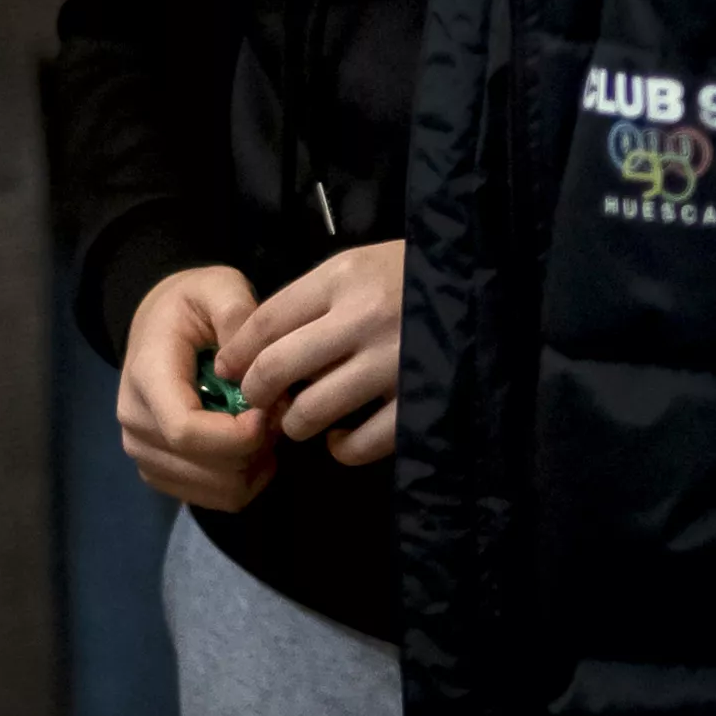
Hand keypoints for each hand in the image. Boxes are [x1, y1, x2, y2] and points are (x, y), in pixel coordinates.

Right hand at [119, 265, 280, 509]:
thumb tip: (250, 365)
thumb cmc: (192, 306)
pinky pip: (216, 499)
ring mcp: (143, 452)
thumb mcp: (219, 287)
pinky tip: (251, 446)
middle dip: (255, 448)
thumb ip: (237, 313)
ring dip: (253, 466)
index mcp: (147, 377)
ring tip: (262, 427)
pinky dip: (245, 480)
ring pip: (218, 491)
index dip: (236, 436)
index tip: (267, 412)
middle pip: (207, 468)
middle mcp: (135, 423)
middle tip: (275, 412)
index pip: (185, 431)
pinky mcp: (160, 471)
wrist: (157, 325)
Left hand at [226, 239, 402, 464]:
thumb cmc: (410, 277)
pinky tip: (341, 438)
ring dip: (296, 422)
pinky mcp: (419, 403)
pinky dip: (341, 447)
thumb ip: (311, 300)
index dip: (237, 353)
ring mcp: (392, 363)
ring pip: (312, 411)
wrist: (487, 287)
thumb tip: (254, 346)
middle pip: (278, 367)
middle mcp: (363, 319)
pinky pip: (360, 442)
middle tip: (256, 401)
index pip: (266, 321)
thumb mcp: (358, 267)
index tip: (227, 370)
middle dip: (256, 392)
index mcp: (343, 279)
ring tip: (302, 418)